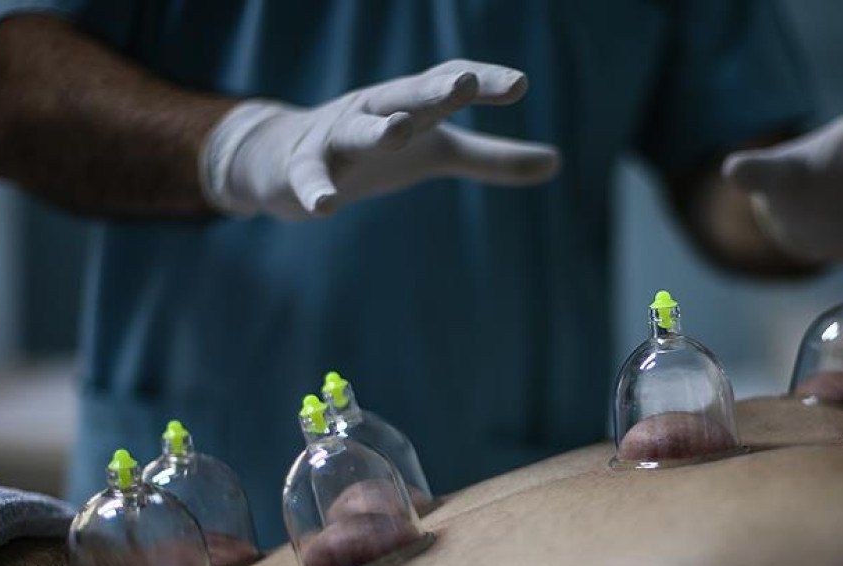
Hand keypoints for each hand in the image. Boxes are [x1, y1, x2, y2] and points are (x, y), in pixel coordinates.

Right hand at [201, 60, 560, 219]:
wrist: (285, 158)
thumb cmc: (377, 149)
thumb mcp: (439, 151)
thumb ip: (494, 158)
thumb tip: (558, 163)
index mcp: (411, 103)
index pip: (447, 82)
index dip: (482, 82)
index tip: (518, 85)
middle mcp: (374, 109)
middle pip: (405, 94)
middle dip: (433, 89)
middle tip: (462, 83)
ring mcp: (335, 137)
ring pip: (356, 129)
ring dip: (377, 128)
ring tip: (400, 130)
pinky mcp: (302, 168)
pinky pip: (308, 177)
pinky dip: (315, 189)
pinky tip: (324, 206)